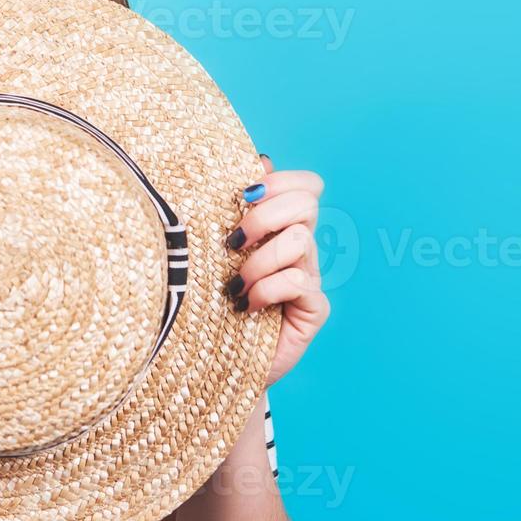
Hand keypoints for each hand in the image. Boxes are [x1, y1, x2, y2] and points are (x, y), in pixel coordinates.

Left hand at [224, 155, 329, 386]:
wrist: (212, 359)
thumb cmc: (207, 298)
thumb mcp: (208, 250)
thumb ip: (226, 209)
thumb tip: (255, 161)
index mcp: (279, 226)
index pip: (305, 185)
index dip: (279, 181)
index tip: (242, 196)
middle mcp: (299, 248)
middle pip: (307, 202)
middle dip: (263, 215)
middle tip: (232, 242)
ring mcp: (310, 277)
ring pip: (300, 239)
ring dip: (259, 260)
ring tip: (234, 285)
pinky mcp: (314, 309)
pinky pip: (299, 280)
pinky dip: (266, 290)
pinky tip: (246, 306)